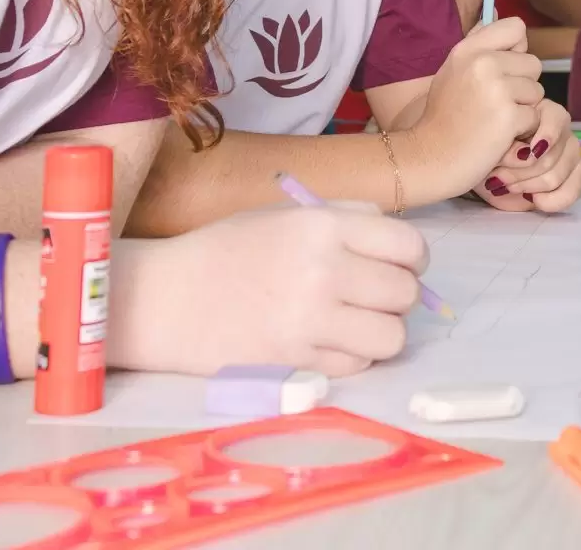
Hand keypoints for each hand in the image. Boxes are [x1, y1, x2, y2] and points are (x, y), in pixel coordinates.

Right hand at [112, 202, 429, 378]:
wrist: (166, 299)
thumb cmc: (225, 250)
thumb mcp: (284, 214)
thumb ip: (345, 218)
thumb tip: (397, 238)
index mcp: (322, 226)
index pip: (408, 244)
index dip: (414, 257)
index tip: (403, 264)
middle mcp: (324, 271)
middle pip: (405, 292)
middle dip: (398, 295)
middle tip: (374, 295)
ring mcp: (311, 321)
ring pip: (391, 337)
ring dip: (381, 331)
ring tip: (357, 322)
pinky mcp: (297, 361)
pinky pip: (356, 365)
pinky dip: (351, 357)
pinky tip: (327, 342)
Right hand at [409, 17, 544, 200]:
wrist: (429, 159)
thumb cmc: (443, 120)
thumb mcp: (452, 72)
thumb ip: (477, 47)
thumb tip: (498, 14)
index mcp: (468, 49)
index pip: (516, 27)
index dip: (517, 50)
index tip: (503, 70)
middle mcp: (482, 62)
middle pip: (533, 63)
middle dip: (523, 86)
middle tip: (495, 105)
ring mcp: (496, 88)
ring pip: (537, 91)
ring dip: (524, 109)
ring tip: (495, 121)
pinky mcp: (509, 115)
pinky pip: (536, 116)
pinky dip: (523, 130)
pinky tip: (499, 136)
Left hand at [477, 99, 580, 212]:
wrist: (475, 171)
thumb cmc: (479, 151)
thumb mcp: (486, 145)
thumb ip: (508, 148)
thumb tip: (525, 155)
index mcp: (538, 112)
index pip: (556, 117)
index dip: (548, 134)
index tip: (531, 152)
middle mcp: (557, 130)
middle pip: (555, 152)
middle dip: (525, 171)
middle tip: (499, 178)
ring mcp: (566, 152)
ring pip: (558, 173)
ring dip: (532, 185)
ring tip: (508, 187)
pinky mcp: (570, 176)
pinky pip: (572, 190)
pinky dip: (554, 200)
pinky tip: (536, 201)